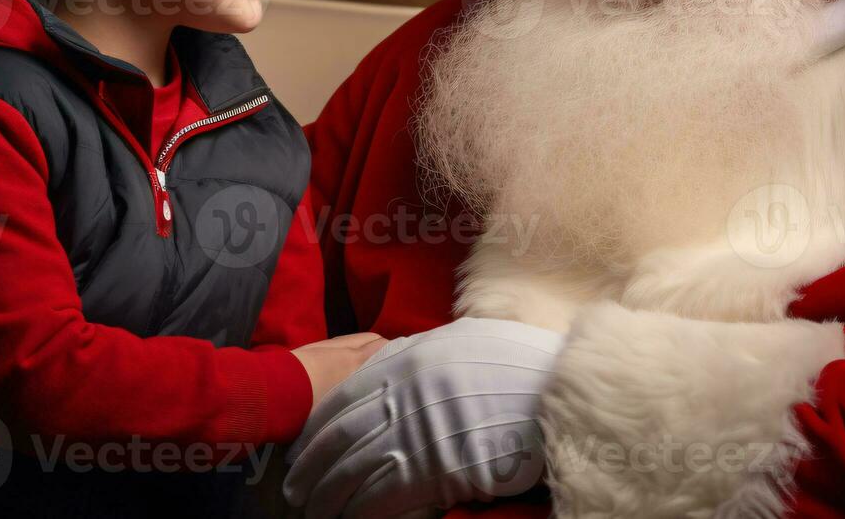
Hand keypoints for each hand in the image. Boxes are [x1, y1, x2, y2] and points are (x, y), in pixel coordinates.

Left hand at [282, 317, 564, 518]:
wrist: (547, 385)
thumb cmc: (510, 361)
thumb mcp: (458, 342)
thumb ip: (421, 355)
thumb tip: (395, 359)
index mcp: (403, 364)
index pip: (342, 401)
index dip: (317, 429)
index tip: (302, 448)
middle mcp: (399, 397)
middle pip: (339, 439)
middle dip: (313, 469)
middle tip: (297, 490)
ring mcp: (413, 433)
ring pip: (354, 471)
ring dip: (330, 496)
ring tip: (317, 511)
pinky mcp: (431, 470)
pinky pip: (383, 496)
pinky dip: (362, 510)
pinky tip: (350, 518)